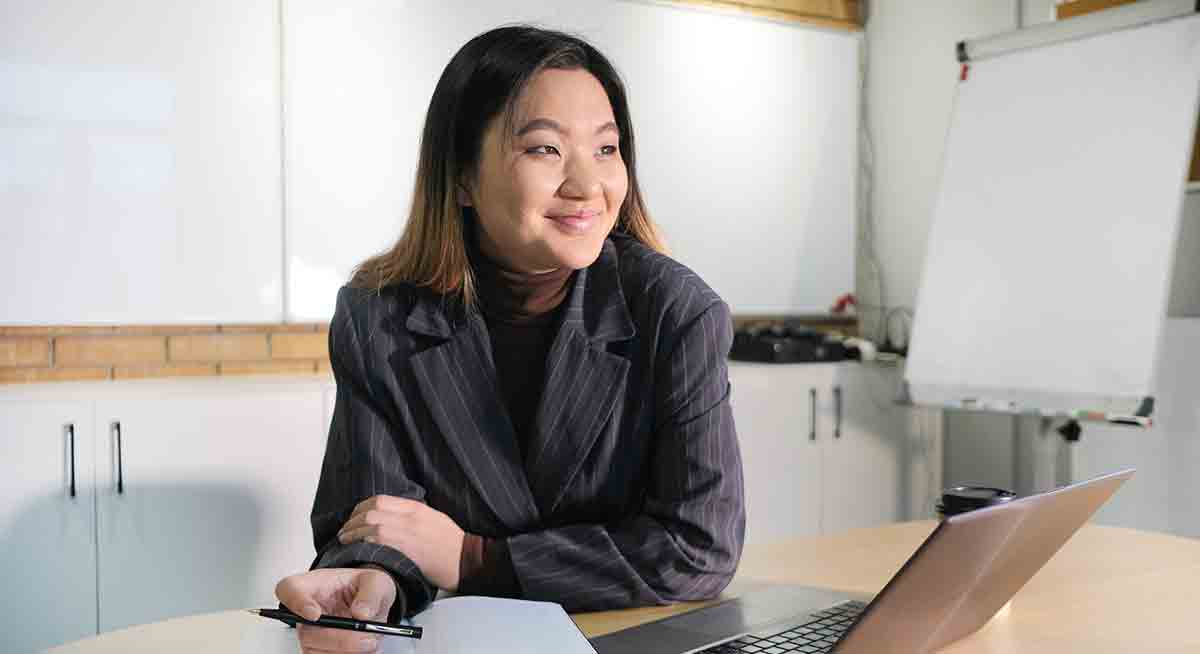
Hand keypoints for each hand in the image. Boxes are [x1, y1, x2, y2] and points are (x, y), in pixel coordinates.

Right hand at [275, 567, 396, 652]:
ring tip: (370, 641)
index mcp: (312, 585)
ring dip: (346, 650)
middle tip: (367, 638)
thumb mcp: (375, 581)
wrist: (369, 604)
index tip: (314, 614)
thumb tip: (362, 613)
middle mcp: (305, 612)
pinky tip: (363, 648)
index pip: (289, 589)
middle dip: (338, 639)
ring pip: (317, 651)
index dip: (296, 602)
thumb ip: (371, 593)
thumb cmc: (363, 587)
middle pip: (306, 631)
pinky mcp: (319, 651)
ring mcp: (310, 636)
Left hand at [338, 495, 465, 590]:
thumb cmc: (451, 543)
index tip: (354, 516)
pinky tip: (356, 547)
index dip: (361, 507)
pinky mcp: (407, 549)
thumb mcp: (433, 518)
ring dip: (353, 531)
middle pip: (372, 510)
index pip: (380, 500)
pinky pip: (379, 541)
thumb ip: (412, 515)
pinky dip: (364, 542)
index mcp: (416, 507)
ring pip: (372, 524)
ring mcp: (408, 532)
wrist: (466, 560)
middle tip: (345, 529)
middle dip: (353, 519)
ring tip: (344, 539)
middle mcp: (410, 516)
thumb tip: (390, 516)